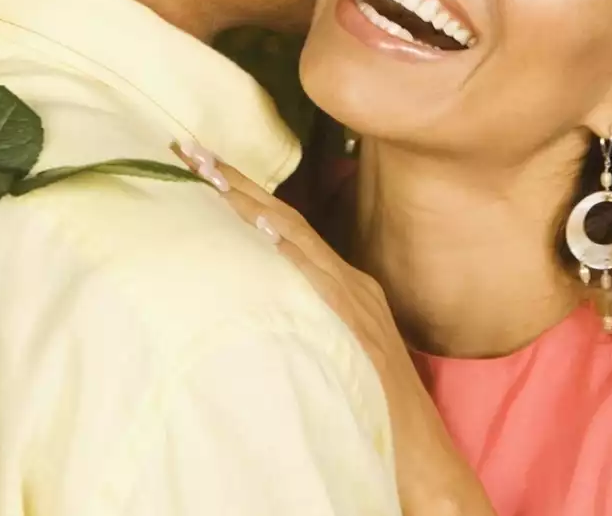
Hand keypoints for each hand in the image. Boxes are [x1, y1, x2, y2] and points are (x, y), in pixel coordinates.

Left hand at [173, 141, 497, 515]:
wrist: (423, 459)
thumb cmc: (370, 412)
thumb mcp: (329, 350)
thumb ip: (299, 319)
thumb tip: (248, 298)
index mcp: (342, 284)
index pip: (282, 226)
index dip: (241, 193)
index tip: (197, 164)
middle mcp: (350, 283)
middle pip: (285, 220)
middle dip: (235, 183)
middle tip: (188, 151)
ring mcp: (357, 304)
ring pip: (298, 239)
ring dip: (251, 203)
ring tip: (209, 174)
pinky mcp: (361, 330)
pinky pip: (322, 282)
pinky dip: (292, 253)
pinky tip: (262, 230)